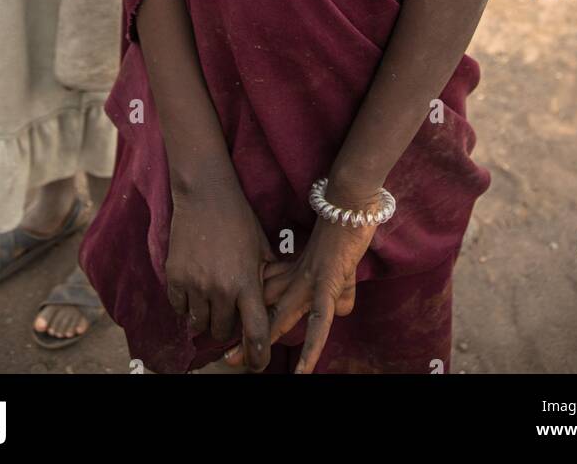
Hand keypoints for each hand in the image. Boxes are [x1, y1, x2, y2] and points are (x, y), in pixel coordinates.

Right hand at [165, 173, 277, 371]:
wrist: (205, 193)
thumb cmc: (239, 218)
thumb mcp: (261, 248)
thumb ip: (267, 277)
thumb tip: (276, 301)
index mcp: (247, 283)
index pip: (255, 333)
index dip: (258, 356)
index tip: (257, 365)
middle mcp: (220, 289)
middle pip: (222, 333)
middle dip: (227, 329)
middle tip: (229, 312)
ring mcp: (195, 284)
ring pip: (199, 324)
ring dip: (206, 318)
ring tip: (210, 300)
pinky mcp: (174, 277)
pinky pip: (179, 309)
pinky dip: (186, 306)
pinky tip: (194, 289)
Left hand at [223, 205, 378, 373]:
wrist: (350, 205)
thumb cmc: (345, 232)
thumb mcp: (340, 270)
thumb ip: (337, 292)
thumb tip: (341, 311)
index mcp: (293, 272)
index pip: (266, 297)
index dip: (248, 314)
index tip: (232, 331)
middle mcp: (295, 279)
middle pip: (264, 308)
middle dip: (244, 332)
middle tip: (226, 355)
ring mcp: (308, 282)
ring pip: (281, 317)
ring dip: (264, 340)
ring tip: (248, 363)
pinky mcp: (326, 285)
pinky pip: (318, 322)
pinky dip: (310, 348)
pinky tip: (301, 371)